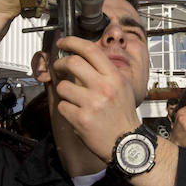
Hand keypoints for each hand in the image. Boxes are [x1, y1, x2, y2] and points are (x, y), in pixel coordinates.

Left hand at [50, 35, 140, 161]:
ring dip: (64, 91)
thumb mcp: (122, 86)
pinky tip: (77, 114)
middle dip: (60, 63)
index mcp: (114, 77)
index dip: (72, 42)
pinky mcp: (81, 119)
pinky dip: (66, 109)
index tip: (63, 42)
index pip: (90, 50)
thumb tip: (81, 56)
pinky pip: (62, 106)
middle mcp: (104, 88)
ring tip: (74, 99)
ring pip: (63, 87)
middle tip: (58, 67)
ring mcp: (92, 104)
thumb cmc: (123, 114)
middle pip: (72, 63)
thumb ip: (105, 71)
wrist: (127, 143)